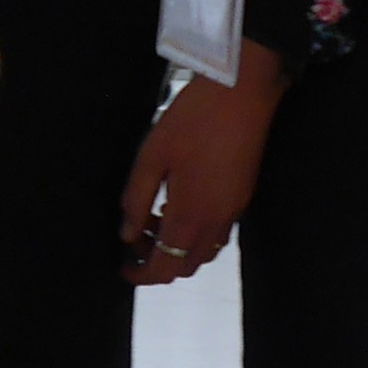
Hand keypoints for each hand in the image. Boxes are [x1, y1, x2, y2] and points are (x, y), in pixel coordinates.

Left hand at [120, 41, 289, 284]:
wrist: (242, 92)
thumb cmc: (193, 119)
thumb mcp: (151, 157)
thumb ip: (136, 200)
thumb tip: (127, 234)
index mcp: (190, 216)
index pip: (164, 268)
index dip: (141, 274)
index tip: (124, 267)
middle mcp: (216, 222)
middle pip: (185, 266)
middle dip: (158, 263)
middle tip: (135, 241)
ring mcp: (234, 211)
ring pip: (203, 252)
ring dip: (178, 248)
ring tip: (155, 220)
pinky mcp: (243, 197)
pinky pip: (218, 233)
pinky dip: (195, 233)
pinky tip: (180, 204)